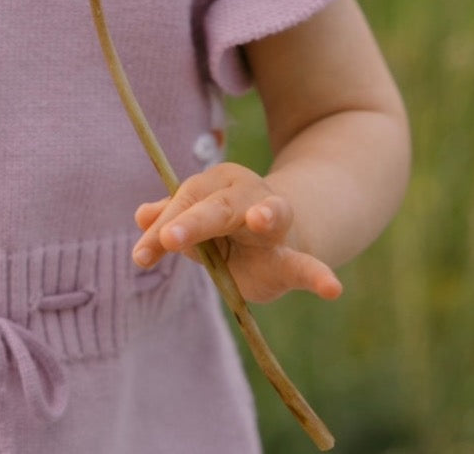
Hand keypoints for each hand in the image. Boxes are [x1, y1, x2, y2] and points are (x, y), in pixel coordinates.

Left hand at [132, 162, 343, 304]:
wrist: (280, 233)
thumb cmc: (225, 228)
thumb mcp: (195, 223)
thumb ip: (169, 221)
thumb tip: (140, 216)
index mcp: (217, 184)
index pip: (186, 202)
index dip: (163, 227)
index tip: (141, 256)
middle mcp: (248, 194)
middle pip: (217, 206)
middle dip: (192, 222)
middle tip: (169, 240)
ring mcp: (276, 222)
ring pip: (271, 214)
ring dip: (265, 215)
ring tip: (260, 220)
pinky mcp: (292, 256)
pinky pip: (307, 265)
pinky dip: (319, 277)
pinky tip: (332, 289)